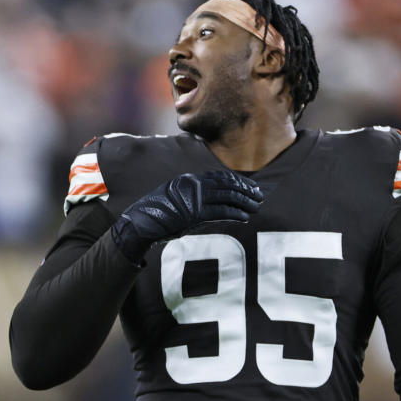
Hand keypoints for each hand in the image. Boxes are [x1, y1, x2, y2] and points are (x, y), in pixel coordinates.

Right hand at [111, 170, 263, 262]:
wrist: (141, 223)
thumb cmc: (155, 214)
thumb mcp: (174, 197)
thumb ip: (191, 196)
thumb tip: (210, 202)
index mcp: (188, 179)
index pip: (219, 177)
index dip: (237, 181)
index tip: (250, 186)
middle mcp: (193, 185)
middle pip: (227, 185)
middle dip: (245, 191)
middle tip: (259, 196)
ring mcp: (194, 198)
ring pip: (227, 197)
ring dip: (244, 202)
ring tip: (255, 207)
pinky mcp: (195, 213)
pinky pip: (221, 211)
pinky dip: (235, 213)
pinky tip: (244, 217)